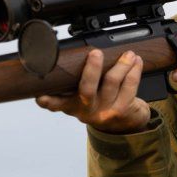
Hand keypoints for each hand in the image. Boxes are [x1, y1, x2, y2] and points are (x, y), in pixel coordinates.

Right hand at [35, 49, 151, 133]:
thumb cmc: (100, 103)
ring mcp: (104, 111)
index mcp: (71, 105)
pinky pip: (129, 86)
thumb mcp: (81, 98)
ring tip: (127, 54)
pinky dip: (134, 71)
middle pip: (87, 89)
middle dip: (92, 69)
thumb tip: (68, 56)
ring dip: (121, 64)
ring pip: (111, 82)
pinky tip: (136, 62)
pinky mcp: (121, 110)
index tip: (41, 97)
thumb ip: (72, 84)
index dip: (47, 100)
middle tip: (95, 53)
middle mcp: (86, 110)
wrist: (125, 123)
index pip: (55, 104)